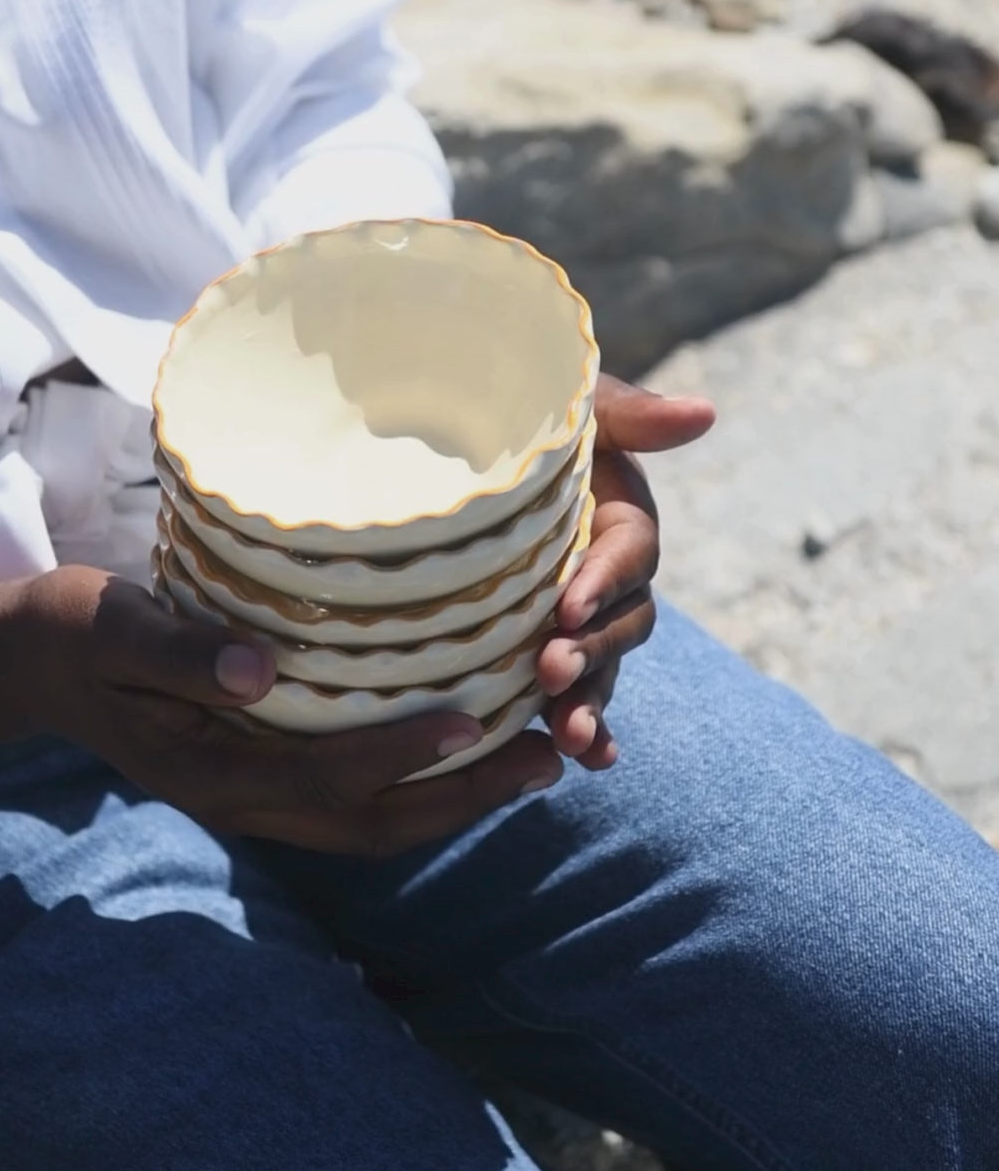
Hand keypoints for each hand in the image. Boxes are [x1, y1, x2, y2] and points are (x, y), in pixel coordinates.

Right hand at [7, 566, 562, 855]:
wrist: (44, 664)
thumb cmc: (78, 634)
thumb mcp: (111, 628)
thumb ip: (178, 653)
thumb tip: (259, 672)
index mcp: (210, 769)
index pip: (324, 777)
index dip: (402, 758)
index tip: (477, 725)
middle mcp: (244, 800)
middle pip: (371, 825)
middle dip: (462, 800)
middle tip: (546, 760)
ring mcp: (257, 799)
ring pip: (372, 826)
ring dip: (455, 803)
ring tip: (533, 762)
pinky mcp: (267, 779)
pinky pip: (357, 804)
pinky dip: (420, 789)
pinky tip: (466, 751)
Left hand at [537, 375, 714, 769]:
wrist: (466, 446)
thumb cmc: (524, 421)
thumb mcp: (575, 408)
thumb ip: (631, 414)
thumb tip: (704, 414)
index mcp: (620, 523)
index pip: (628, 557)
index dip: (604, 583)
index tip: (569, 606)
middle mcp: (609, 580)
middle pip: (621, 626)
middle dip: (592, 653)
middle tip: (551, 671)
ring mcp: (582, 624)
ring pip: (601, 671)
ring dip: (590, 705)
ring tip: (567, 738)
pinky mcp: (548, 652)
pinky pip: (574, 697)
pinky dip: (586, 731)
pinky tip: (584, 762)